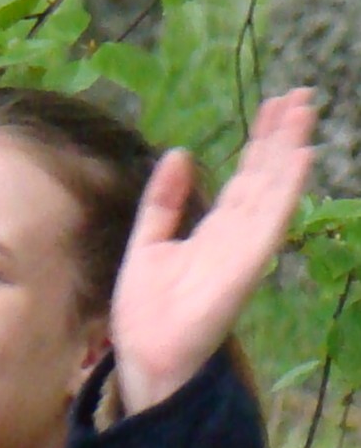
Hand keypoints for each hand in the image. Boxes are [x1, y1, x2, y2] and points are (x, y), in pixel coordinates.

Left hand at [111, 88, 316, 413]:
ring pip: (271, 190)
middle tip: (298, 95)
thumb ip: (163, 201)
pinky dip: (285, 187)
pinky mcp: (246, 264)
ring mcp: (244, 249)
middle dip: (279, 137)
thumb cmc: (147, 309)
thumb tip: (179, 153)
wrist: (145, 352)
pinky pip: (270, 220)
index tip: (271, 108)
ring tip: (303, 108)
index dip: (257, 145)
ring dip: (288, 150)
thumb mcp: (147, 243)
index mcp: (213, 233)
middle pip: (262, 178)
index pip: (243, 180)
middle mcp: (234, 237)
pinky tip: (299, 154)